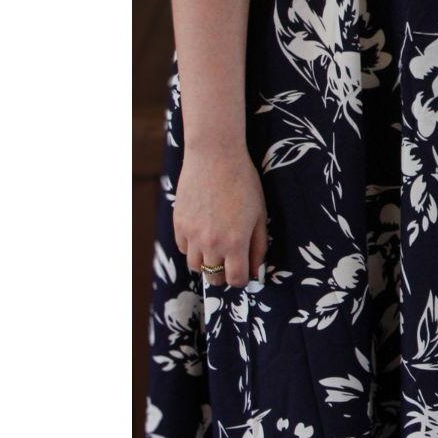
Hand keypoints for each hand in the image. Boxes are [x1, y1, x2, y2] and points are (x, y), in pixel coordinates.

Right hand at [172, 142, 269, 289]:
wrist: (215, 157)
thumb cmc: (244, 183)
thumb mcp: (259, 215)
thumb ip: (258, 247)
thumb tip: (255, 273)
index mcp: (235, 242)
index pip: (236, 279)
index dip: (242, 279)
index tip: (244, 271)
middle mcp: (211, 243)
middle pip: (214, 278)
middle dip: (224, 274)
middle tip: (232, 260)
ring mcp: (192, 235)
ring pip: (196, 267)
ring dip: (207, 263)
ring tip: (217, 247)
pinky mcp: (178, 225)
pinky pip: (184, 249)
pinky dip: (193, 248)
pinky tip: (204, 233)